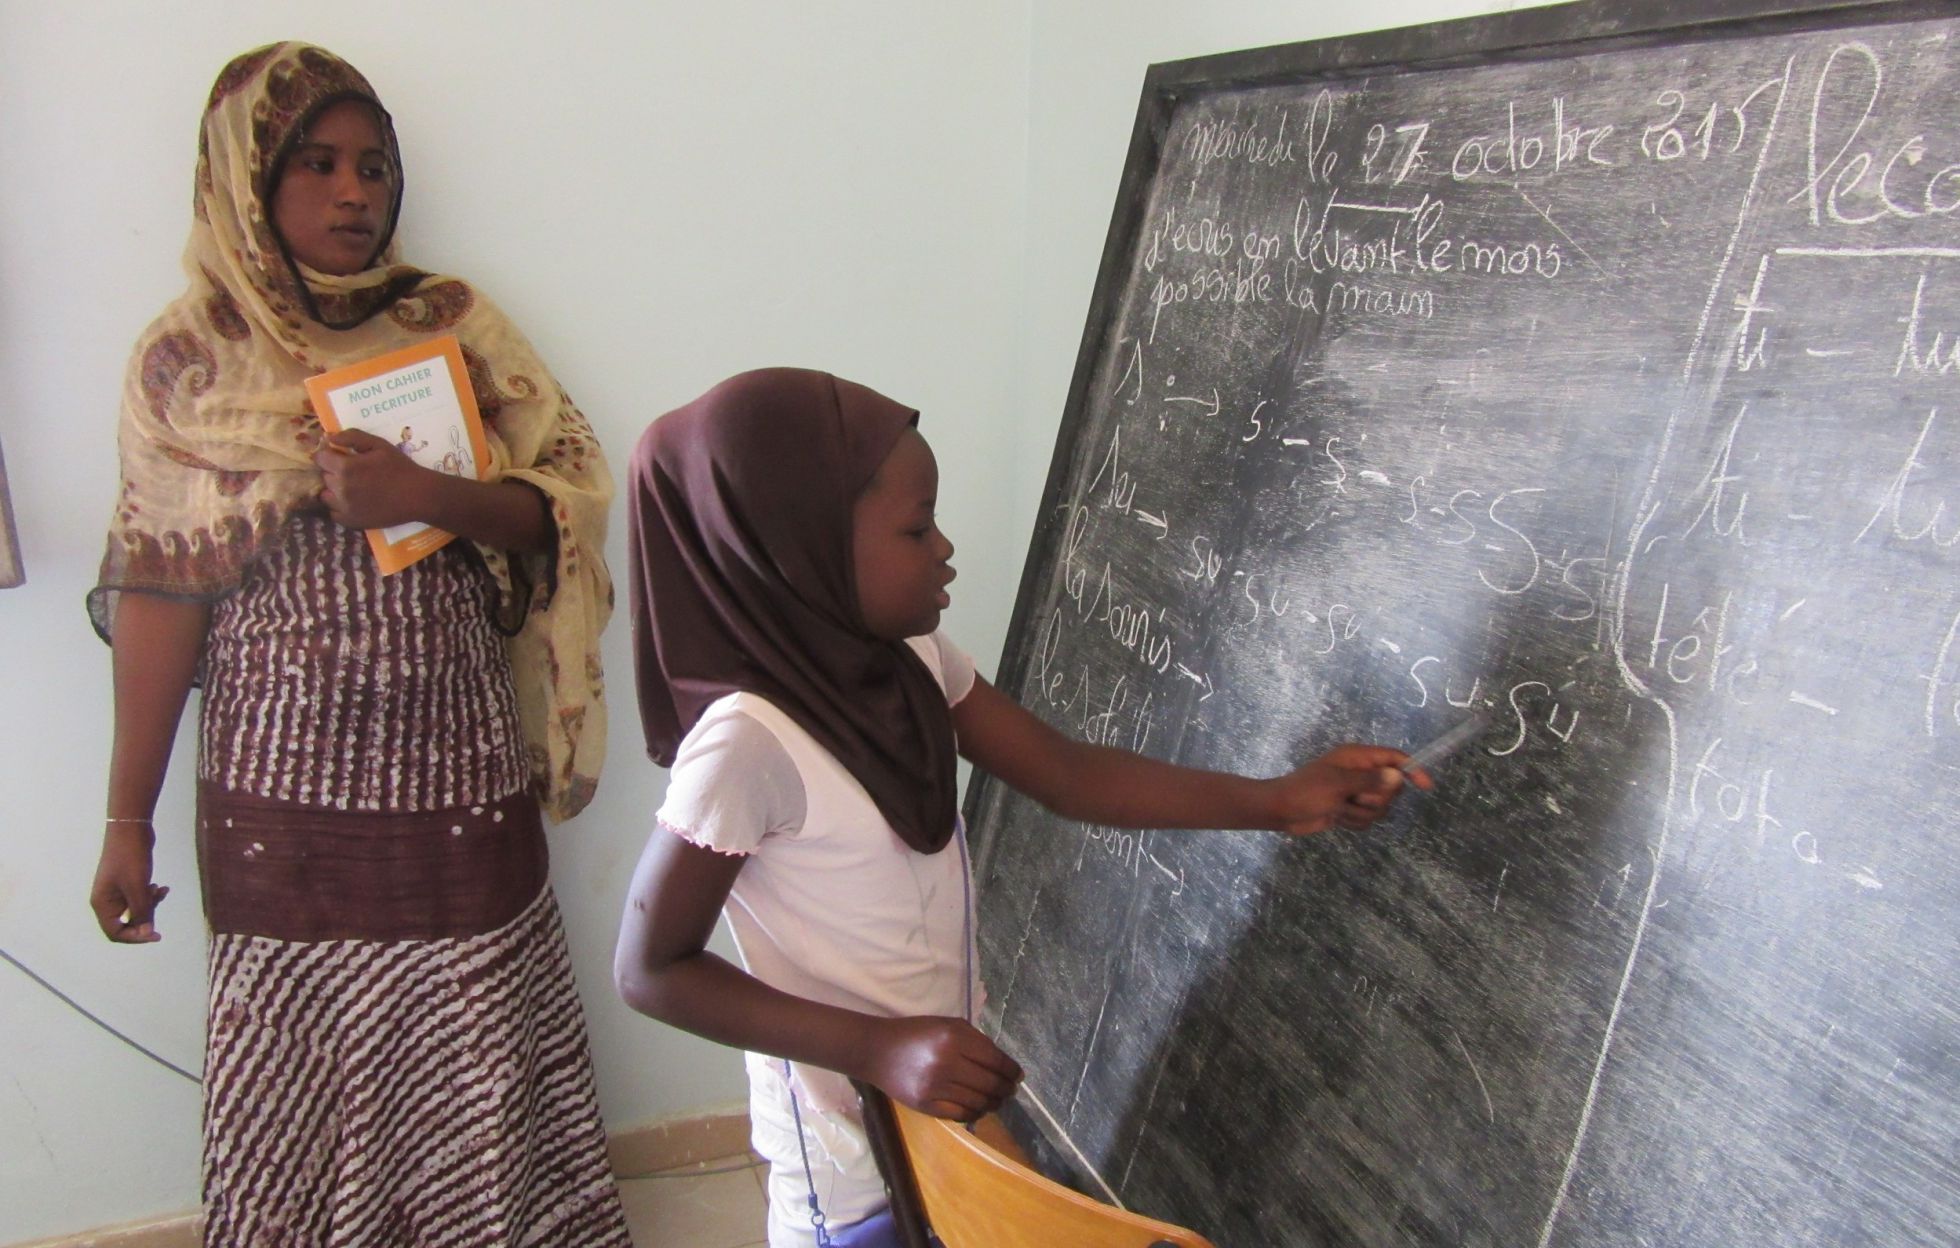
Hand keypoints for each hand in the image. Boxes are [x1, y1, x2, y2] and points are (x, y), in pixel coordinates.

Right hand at [89, 823, 168, 942]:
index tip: (155, 935)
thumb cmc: (131, 858)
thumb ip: (142, 912)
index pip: (115, 932)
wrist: (131, 828)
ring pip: (135, 909)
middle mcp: (106, 900)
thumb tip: (147, 933)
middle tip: (158, 904)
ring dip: (150, 904)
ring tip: (161, 891)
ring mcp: (116, 890)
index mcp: (102, 904)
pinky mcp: (126, 881)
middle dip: (145, 917)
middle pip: (126, 922)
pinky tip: (161, 887)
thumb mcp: (137, 887)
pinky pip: (139, 896)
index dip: (135, 937)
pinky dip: (150, 894)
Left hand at [313, 429, 436, 529]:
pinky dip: (339, 507)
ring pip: (326, 495)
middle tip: (354, 472)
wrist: (417, 496)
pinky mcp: (350, 521)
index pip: (320, 458)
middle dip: (334, 472)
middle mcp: (340, 488)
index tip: (341, 457)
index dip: (330, 455)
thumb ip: (352, 437)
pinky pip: (333, 512)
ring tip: (354, 488)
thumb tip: (328, 438)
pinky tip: (355, 502)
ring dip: (335, 490)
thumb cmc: (400, 467)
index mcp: (345, 467)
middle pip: (324, 476)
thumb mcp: (379, 444)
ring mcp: (344, 507)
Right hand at [860, 1016, 1022, 1120]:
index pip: (996, 1060)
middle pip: (991, 1084)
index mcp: (955, 1038)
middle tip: (1011, 1090)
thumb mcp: (947, 1024)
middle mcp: (947, 1063)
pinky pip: (960, 1115)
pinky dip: (974, 1113)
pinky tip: (978, 1109)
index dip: (1012, 1071)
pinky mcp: (925, 1106)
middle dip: (1007, 1089)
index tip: (1018, 1076)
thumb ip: (976, 1040)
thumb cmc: (916, 1033)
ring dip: (993, 1104)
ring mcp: (935, 1087)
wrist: (876, 1051)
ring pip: (979, 1103)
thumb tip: (1003, 1064)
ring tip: (997, 1101)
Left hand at [1272, 744, 1431, 835]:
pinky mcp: (1351, 809)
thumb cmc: (1307, 791)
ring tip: (1339, 808)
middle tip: (1353, 797)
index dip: (1412, 770)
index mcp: (1358, 757)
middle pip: (1392, 787)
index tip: (1426, 786)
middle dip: (1375, 798)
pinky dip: (1355, 821)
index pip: (1394, 759)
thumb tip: (1398, 777)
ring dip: (1362, 812)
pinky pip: (1368, 819)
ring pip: (1381, 807)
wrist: (1282, 811)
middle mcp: (1361, 773)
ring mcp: (1356, 792)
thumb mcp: (1339, 783)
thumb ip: (1370, 780)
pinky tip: (1337, 817)